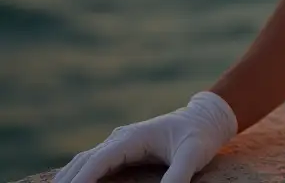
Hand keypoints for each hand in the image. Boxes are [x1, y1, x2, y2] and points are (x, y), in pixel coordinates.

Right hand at [53, 91, 237, 182]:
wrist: (207, 118)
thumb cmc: (200, 135)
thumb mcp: (193, 155)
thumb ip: (177, 178)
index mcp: (132, 137)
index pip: (96, 161)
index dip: (78, 181)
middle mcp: (120, 138)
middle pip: (82, 163)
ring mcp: (119, 144)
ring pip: (83, 163)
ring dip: (68, 180)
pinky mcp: (122, 151)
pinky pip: (93, 165)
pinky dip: (78, 177)